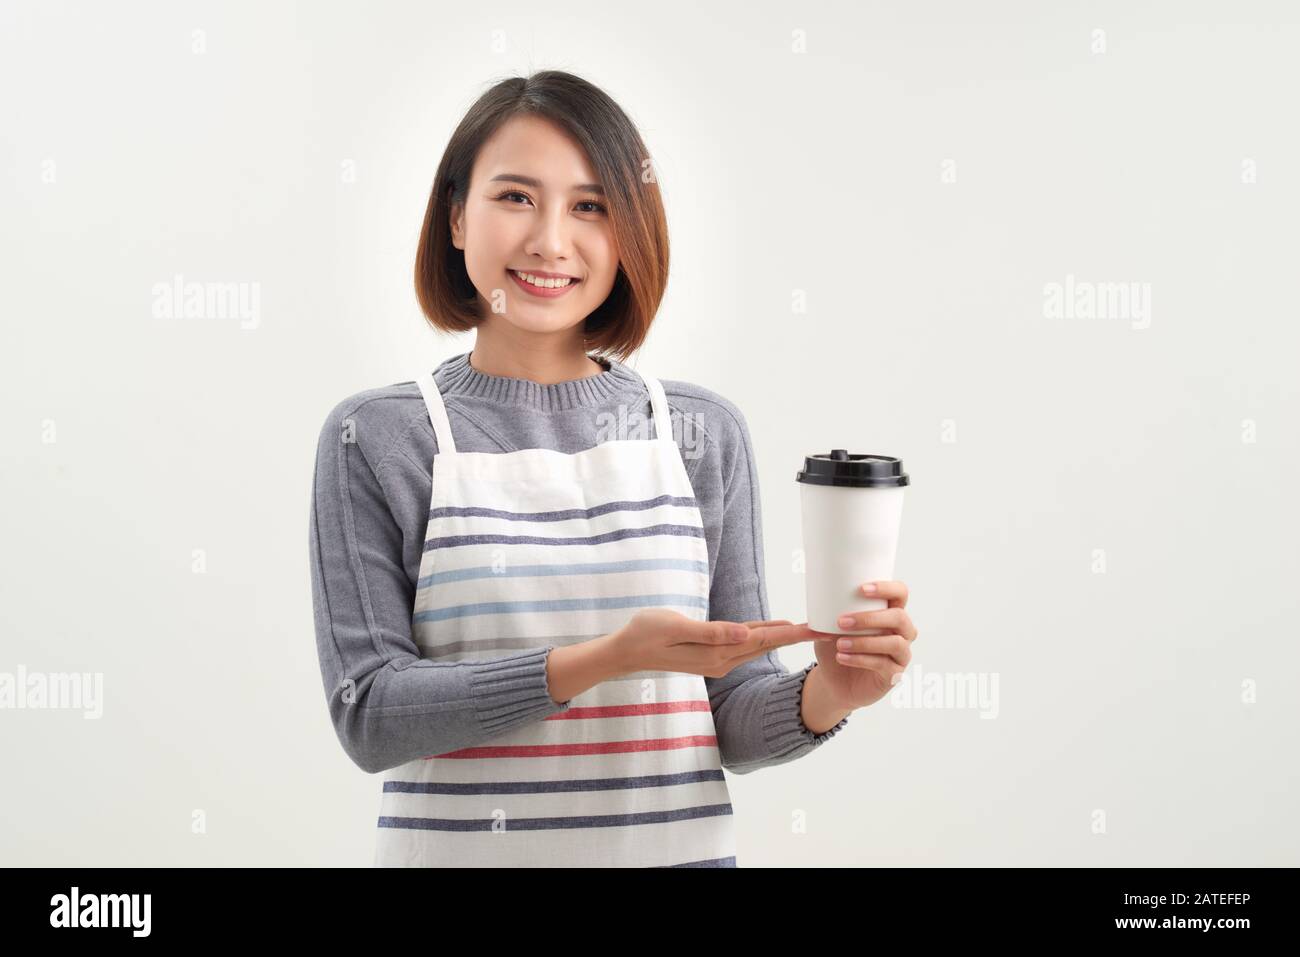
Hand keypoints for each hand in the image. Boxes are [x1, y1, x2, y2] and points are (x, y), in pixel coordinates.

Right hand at [611, 609, 821, 678]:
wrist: (626, 651)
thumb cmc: (646, 634)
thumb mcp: (675, 627)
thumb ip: (711, 632)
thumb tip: (744, 633)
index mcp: (716, 653)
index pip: (762, 639)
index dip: (790, 631)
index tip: (815, 627)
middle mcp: (722, 660)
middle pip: (766, 644)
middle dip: (796, 635)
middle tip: (825, 625)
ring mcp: (717, 660)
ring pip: (758, 645)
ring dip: (782, 636)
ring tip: (808, 626)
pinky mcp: (712, 656)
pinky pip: (745, 645)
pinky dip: (764, 636)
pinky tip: (773, 630)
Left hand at [811, 581, 917, 709]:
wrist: (835, 680)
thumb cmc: (837, 645)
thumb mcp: (829, 627)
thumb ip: (825, 616)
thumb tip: (811, 608)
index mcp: (890, 612)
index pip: (900, 593)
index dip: (887, 588)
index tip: (861, 589)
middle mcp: (902, 631)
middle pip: (899, 617)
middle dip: (870, 618)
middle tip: (841, 622)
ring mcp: (901, 653)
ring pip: (894, 643)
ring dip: (865, 642)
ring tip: (839, 644)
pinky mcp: (895, 674)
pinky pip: (884, 664)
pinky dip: (860, 659)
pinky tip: (842, 657)